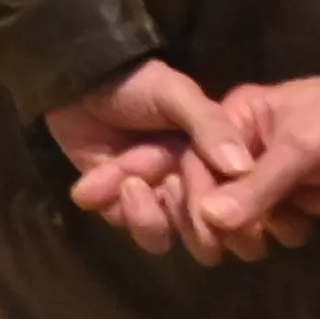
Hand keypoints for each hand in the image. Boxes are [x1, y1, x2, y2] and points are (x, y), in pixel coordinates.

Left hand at [46, 61, 244, 257]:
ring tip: (132, 183)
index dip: (226, 207)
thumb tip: (241, 168)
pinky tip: (99, 180)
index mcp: (213, 161)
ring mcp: (152, 198)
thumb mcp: (177, 93)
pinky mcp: (116, 203)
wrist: (77, 82)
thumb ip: (211, 126)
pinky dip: (113, 205)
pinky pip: (123, 224)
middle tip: (170, 184)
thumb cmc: (134, 82)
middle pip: (203, 233)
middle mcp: (188, 186)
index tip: (215, 199)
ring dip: (148, 217)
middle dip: (189, 219)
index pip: (234, 202)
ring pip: (162, 236)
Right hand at [183, 76, 319, 257]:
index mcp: (235, 119)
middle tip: (229, 250)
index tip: (212, 230)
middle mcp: (241, 147)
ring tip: (262, 245)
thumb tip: (210, 219)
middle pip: (204, 190)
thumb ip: (257, 186)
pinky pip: (263, 223)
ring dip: (243, 233)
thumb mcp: (301, 149)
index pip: (195, 161)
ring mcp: (266, 175)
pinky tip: (296, 233)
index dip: (195, 198)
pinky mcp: (291, 198)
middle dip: (213, 222)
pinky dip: (272, 234)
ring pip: (231, 212)